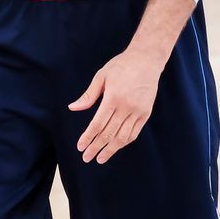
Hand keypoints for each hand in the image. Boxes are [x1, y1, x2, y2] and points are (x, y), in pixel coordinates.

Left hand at [69, 47, 163, 163]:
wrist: (146, 60)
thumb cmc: (121, 66)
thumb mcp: (101, 76)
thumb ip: (88, 95)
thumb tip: (73, 108)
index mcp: (113, 97)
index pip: (98, 124)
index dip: (88, 138)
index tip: (80, 147)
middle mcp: (126, 106)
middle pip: (108, 134)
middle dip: (96, 147)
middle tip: (86, 158)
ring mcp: (138, 111)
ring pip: (122, 137)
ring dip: (110, 150)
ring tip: (100, 158)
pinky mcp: (146, 113)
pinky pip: (134, 133)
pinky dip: (124, 142)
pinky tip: (115, 147)